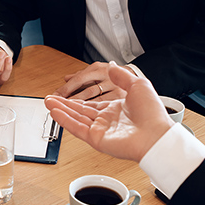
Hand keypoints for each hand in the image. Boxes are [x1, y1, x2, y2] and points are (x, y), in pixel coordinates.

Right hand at [44, 62, 172, 162]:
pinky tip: (55, 112)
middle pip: (79, 111)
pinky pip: (77, 129)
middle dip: (63, 104)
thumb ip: (122, 76)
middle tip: (49, 98)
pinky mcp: (96, 139)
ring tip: (47, 102)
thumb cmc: (152, 113)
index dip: (77, 98)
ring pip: (75, 119)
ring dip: (60, 110)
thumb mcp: (139, 86)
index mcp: (115, 109)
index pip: (90, 103)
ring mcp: (100, 130)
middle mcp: (106, 120)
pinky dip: (65, 120)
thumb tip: (112, 65)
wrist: (157, 134)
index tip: (65, 93)